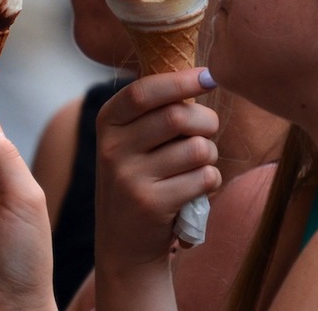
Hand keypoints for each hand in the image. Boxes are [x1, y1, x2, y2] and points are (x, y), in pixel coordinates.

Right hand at [94, 68, 219, 308]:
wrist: (124, 245)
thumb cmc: (141, 179)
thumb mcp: (132, 141)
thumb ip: (156, 109)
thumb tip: (202, 73)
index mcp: (107, 123)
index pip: (144, 91)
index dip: (181, 81)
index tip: (209, 76)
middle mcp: (111, 149)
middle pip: (177, 117)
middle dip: (206, 121)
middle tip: (208, 130)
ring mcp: (129, 178)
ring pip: (197, 149)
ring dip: (210, 156)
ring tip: (196, 166)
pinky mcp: (151, 205)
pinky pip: (204, 178)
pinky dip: (211, 180)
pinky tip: (195, 191)